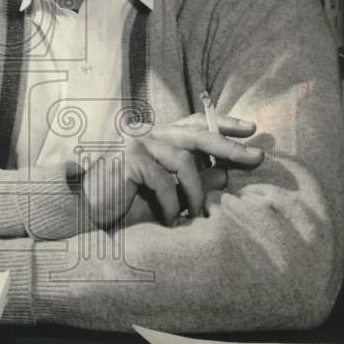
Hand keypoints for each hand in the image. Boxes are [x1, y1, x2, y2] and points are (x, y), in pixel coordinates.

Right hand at [81, 112, 264, 228]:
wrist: (86, 211)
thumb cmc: (126, 204)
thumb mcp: (169, 194)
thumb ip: (194, 181)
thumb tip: (227, 174)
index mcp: (159, 139)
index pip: (195, 123)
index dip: (223, 123)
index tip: (251, 129)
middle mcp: (149, 135)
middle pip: (196, 134)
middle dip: (229, 146)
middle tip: (257, 157)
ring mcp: (137, 144)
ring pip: (182, 160)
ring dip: (195, 191)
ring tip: (196, 214)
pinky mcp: (128, 160)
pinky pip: (162, 181)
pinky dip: (171, 203)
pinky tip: (171, 220)